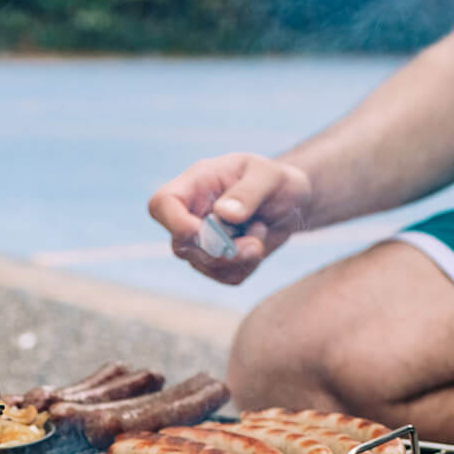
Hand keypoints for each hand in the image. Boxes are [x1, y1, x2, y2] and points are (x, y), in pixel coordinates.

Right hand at [148, 153, 311, 285]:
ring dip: (241, 257)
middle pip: (182, 245)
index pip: (162, 204)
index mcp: (195, 185)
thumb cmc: (276, 181)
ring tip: (260, 230)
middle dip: (220, 250)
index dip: (173, 222)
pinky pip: (227, 277)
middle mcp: (190, 215)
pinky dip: (248, 266)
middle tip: (254, 243)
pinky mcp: (216, 264)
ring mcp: (199, 243)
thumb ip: (248, 192)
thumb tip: (223, 214)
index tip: (200, 231)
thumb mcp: (270, 177)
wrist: (290, 202)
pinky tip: (257, 244)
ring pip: (207, 266)